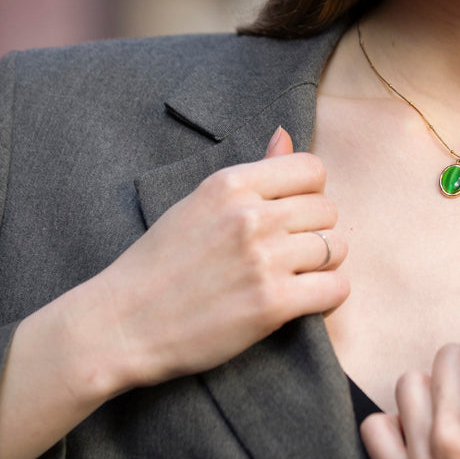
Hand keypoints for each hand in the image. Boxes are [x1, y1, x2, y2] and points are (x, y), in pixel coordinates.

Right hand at [82, 126, 348, 393]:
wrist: (123, 324)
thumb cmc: (159, 263)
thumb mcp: (198, 203)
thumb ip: (252, 172)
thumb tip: (285, 134)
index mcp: (231, 184)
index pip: (312, 169)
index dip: (310, 194)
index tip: (292, 216)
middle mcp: (251, 216)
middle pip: (328, 210)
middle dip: (315, 231)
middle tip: (289, 254)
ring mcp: (263, 259)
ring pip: (336, 248)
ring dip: (323, 265)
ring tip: (295, 277)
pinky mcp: (271, 304)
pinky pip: (335, 289)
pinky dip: (327, 296)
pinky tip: (303, 301)